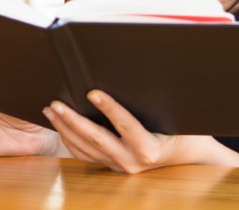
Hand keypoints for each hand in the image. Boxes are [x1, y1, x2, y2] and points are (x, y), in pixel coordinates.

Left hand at [43, 90, 208, 172]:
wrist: (188, 158)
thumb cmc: (183, 131)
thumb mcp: (174, 117)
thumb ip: (153, 102)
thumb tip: (131, 72)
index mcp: (149, 149)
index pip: (126, 125)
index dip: (109, 108)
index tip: (92, 92)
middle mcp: (132, 161)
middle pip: (97, 139)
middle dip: (73, 120)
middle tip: (56, 103)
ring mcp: (120, 166)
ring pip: (86, 148)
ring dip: (65, 128)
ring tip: (51, 110)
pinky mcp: (112, 166)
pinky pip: (85, 155)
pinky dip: (70, 139)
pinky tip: (59, 124)